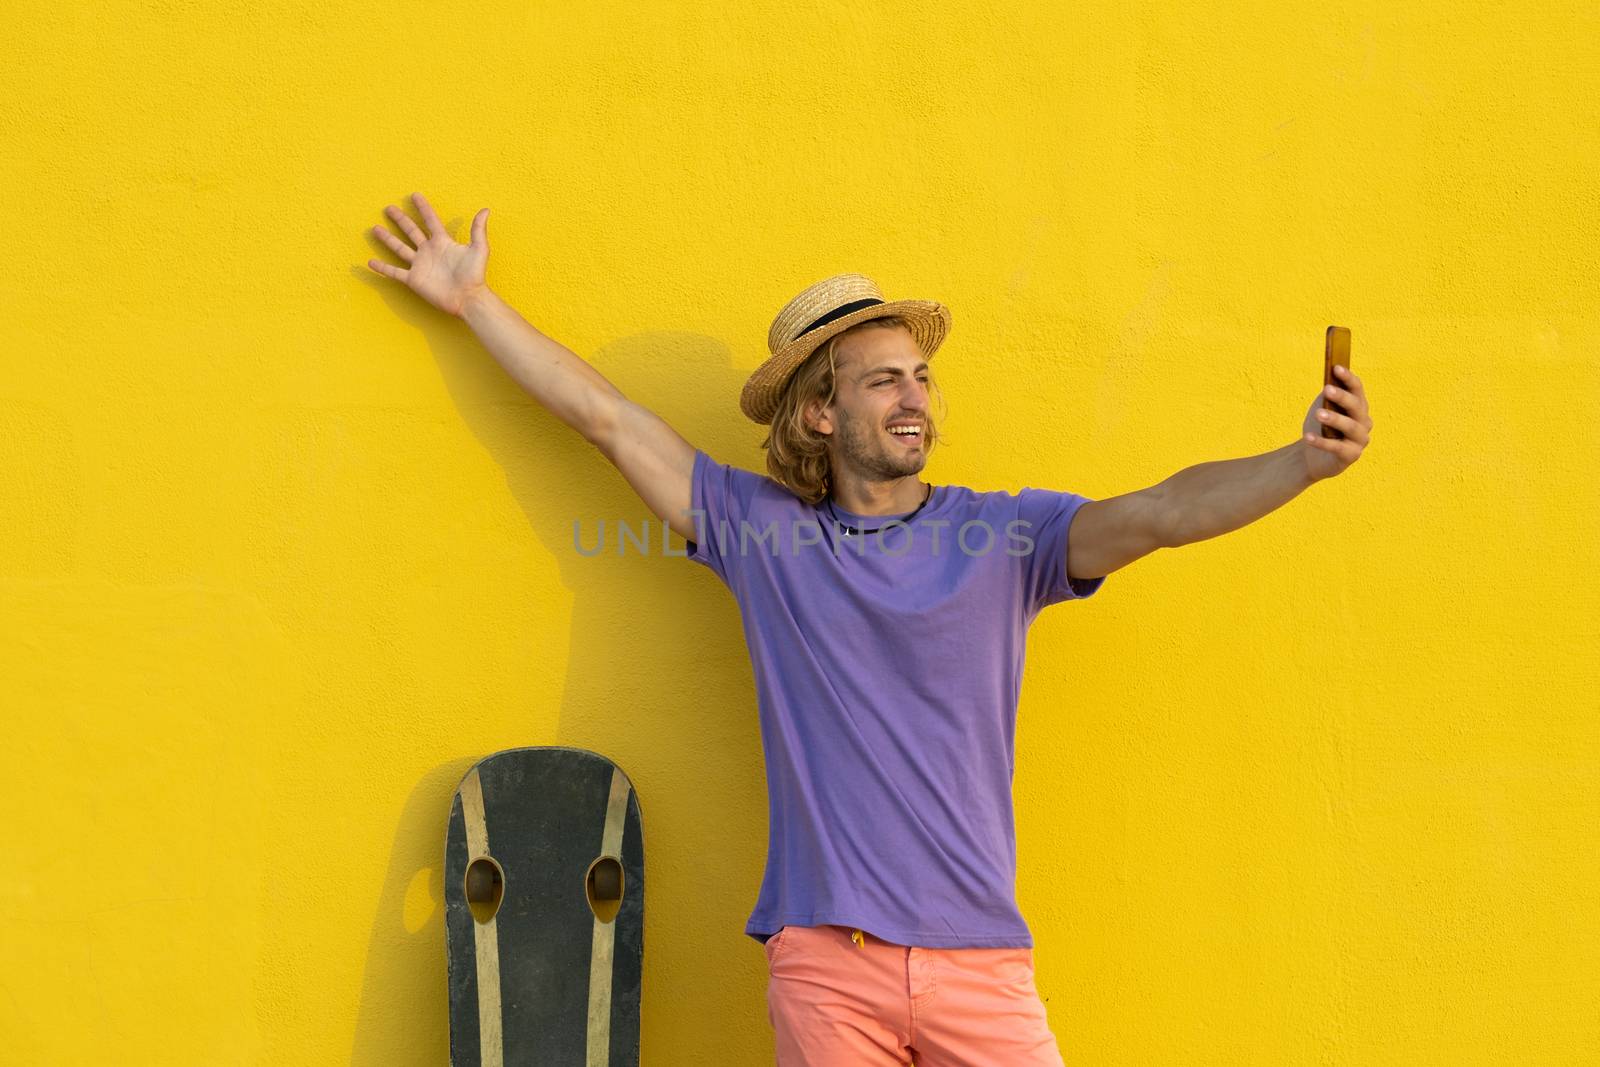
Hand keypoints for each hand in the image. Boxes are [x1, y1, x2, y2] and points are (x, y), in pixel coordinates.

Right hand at [366, 192, 489, 317]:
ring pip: (399, 248)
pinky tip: (370, 261)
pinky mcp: (414, 280)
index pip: (430, 221)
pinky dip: (382, 267)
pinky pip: (395, 272)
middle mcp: (428, 251)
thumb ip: (478, 229)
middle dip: (400, 219)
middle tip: (388, 208)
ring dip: (387, 239)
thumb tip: (485, 209)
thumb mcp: (479, 249)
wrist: (468, 298)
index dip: (423, 208)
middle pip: (411, 231)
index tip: (415, 195)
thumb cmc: (474, 275)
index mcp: (442, 242)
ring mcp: (420, 265)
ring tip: (375, 228)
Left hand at [1300, 364, 1372, 480]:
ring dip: (1334, 419)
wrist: (1311, 455)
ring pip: (1351, 427)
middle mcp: (1364, 422)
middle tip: (1326, 389)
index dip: (1348, 378)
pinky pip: (1338, 448)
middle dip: (1342, 397)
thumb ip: (1327, 396)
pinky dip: (1322, 442)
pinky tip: (1307, 437)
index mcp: (1359, 406)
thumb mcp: (1322, 407)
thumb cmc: (1320, 426)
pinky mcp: (1351, 456)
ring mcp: (1360, 440)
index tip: (1336, 367)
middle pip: (1356, 407)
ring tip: (1318, 414)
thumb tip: (1329, 383)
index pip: (1357, 389)